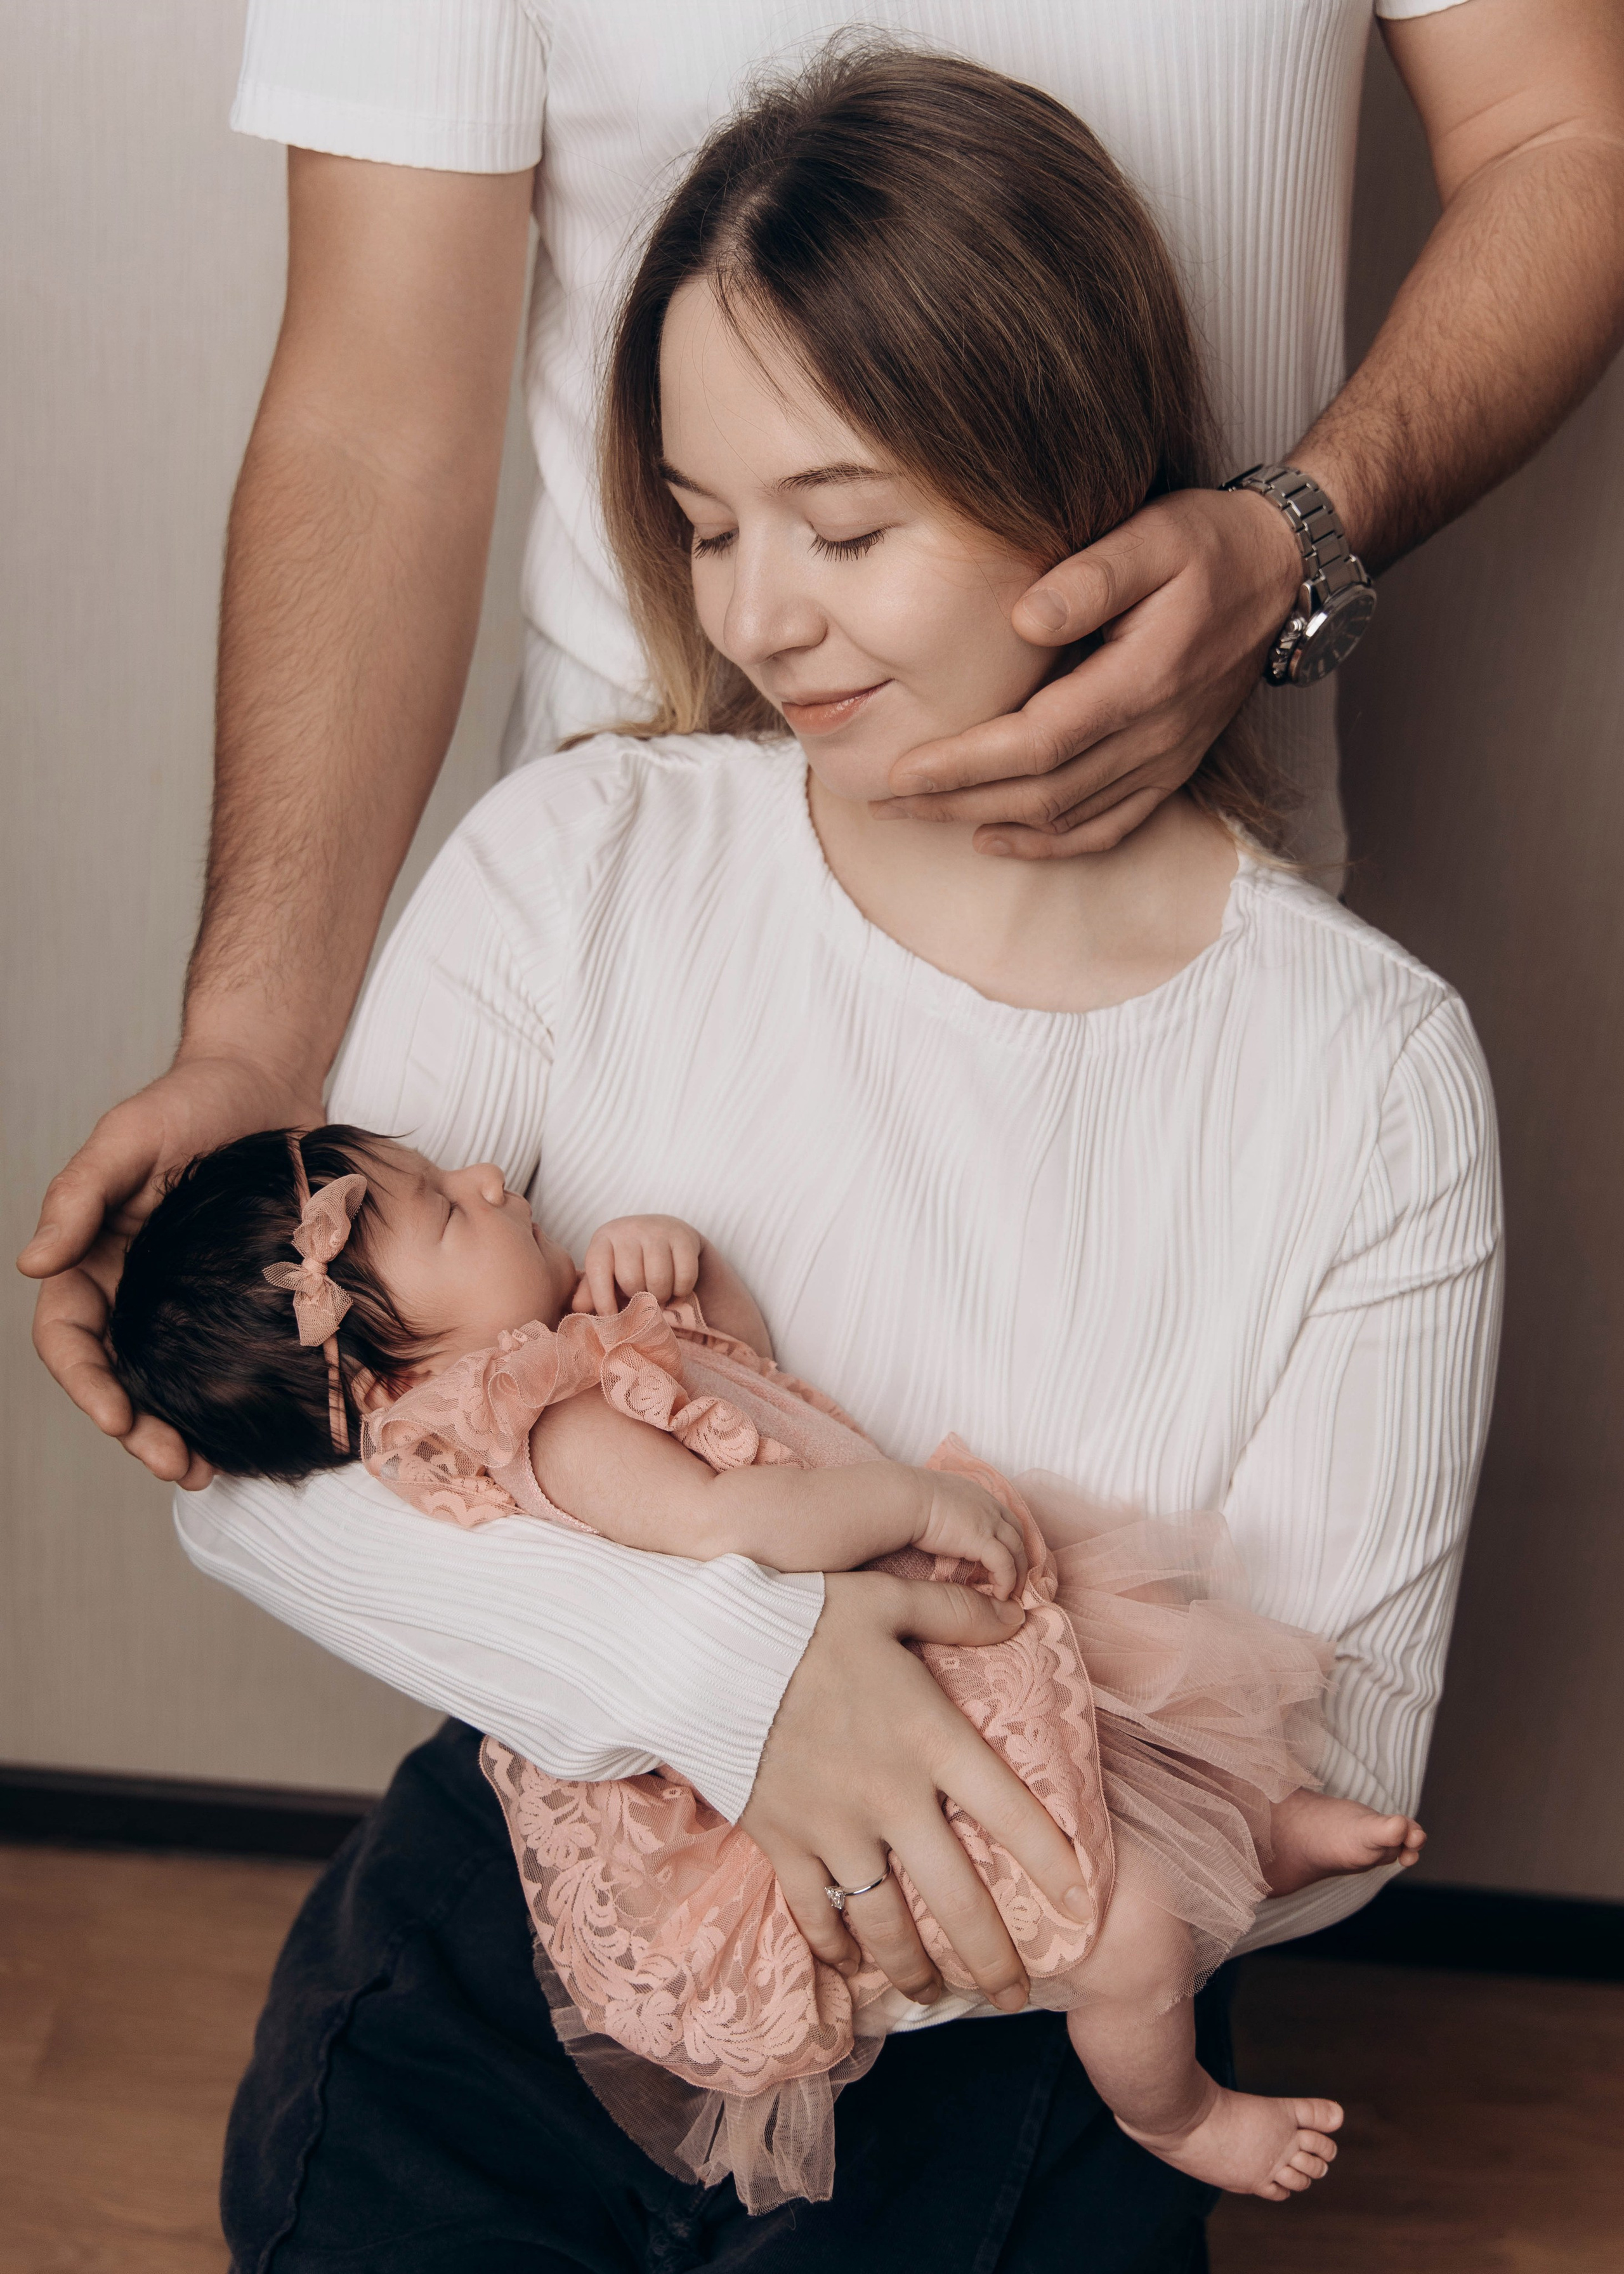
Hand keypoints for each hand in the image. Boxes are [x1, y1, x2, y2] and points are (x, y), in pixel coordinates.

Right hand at [18, 1051, 323, 1486]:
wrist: (266, 1082)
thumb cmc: (189, 1101)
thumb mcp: (128, 1138)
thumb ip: (79, 1196)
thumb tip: (31, 1264)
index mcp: (91, 1259)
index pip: (69, 1338)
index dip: (85, 1384)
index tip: (118, 1417)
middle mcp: (133, 1288)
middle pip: (119, 1376)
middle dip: (137, 1430)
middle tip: (177, 1466)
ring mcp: (188, 1298)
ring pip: (172, 1382)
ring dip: (181, 1431)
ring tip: (207, 1472)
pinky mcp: (241, 1299)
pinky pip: (229, 1360)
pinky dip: (232, 1400)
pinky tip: (254, 1432)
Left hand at [572, 1214, 702, 1314]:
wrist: (665, 1233)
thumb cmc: (630, 1261)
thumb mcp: (608, 1272)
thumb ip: (591, 1291)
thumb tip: (578, 1307)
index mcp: (604, 1238)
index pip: (597, 1271)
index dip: (603, 1300)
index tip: (612, 1319)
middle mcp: (628, 1229)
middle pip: (631, 1279)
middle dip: (638, 1298)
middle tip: (643, 1299)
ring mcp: (658, 1230)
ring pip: (658, 1280)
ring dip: (661, 1297)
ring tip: (659, 1295)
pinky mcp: (684, 1236)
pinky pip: (684, 1277)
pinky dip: (681, 1291)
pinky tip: (676, 1287)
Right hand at [740, 1571, 1094, 2009]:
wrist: (699, 1649)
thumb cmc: (798, 1617)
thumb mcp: (886, 1597)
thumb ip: (956, 1610)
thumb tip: (1020, 1613)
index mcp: (928, 1736)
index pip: (1012, 1814)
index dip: (1055, 1866)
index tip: (1085, 1907)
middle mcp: (890, 1796)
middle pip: (958, 1899)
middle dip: (995, 1959)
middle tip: (1019, 1996)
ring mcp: (833, 1828)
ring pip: (887, 1926)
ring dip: (917, 1971)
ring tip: (938, 1996)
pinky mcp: (781, 1844)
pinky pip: (816, 1913)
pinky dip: (836, 1946)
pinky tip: (852, 1965)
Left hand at [876, 486, 1301, 855]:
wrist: (1281, 574)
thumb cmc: (1208, 545)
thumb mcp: (1154, 534)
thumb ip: (1091, 576)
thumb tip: (1022, 616)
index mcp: (1143, 681)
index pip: (1037, 742)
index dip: (966, 764)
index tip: (901, 769)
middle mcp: (1156, 735)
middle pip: (1041, 793)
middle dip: (954, 801)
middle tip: (883, 800)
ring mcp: (1166, 760)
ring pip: (1065, 817)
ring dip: (985, 823)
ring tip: (915, 815)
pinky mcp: (1169, 769)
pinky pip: (1104, 827)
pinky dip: (1046, 845)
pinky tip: (992, 839)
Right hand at [910, 1471, 1028, 1600]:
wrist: (905, 1498)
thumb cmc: (910, 1500)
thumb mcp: (936, 1499)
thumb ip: (946, 1510)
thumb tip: (940, 1524)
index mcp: (977, 1496)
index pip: (1005, 1519)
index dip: (1009, 1541)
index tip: (1006, 1559)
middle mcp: (989, 1506)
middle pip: (1017, 1535)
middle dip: (1020, 1558)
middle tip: (1016, 1580)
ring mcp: (989, 1521)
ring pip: (1017, 1551)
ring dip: (1017, 1574)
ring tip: (1011, 1594)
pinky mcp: (982, 1539)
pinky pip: (1004, 1565)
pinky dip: (1006, 1581)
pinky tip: (1000, 1595)